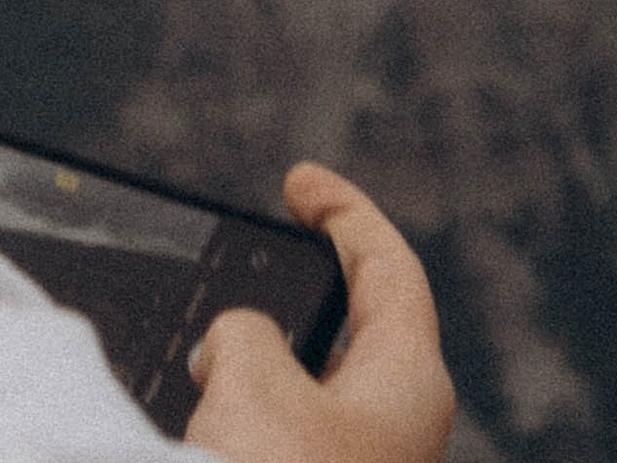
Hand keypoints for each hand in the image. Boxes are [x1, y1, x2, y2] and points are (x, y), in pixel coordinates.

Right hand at [185, 166, 453, 462]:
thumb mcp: (251, 372)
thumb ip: (243, 329)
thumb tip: (229, 348)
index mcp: (411, 380)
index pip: (390, 266)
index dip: (345, 211)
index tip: (300, 181)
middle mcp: (398, 425)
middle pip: (355, 327)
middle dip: (297, 289)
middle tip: (246, 262)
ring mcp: (360, 462)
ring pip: (312, 387)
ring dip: (262, 358)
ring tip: (206, 353)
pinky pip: (284, 433)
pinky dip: (250, 408)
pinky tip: (206, 411)